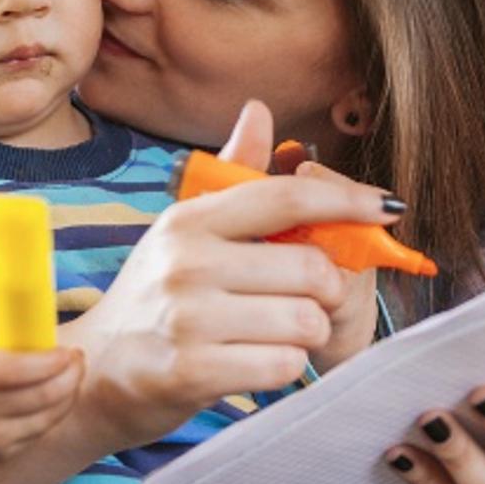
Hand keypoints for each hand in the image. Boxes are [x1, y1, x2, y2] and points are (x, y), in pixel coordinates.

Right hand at [0, 322, 84, 469]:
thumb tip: (32, 314)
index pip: (15, 369)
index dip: (50, 361)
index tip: (68, 349)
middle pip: (40, 395)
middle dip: (70, 375)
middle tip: (78, 358)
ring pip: (46, 418)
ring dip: (68, 395)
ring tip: (73, 375)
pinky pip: (36, 435)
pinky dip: (51, 415)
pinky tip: (54, 398)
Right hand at [61, 101, 401, 456]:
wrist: (95, 374)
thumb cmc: (155, 297)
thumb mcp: (186, 230)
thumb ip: (233, 174)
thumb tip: (259, 110)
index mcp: (191, 219)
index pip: (287, 196)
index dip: (348, 200)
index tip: (388, 207)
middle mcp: (188, 261)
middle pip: (312, 267)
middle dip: (328, 290)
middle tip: (310, 301)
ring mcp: (188, 317)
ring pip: (306, 320)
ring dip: (308, 333)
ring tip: (278, 334)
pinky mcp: (191, 371)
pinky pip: (284, 364)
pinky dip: (287, 367)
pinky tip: (261, 363)